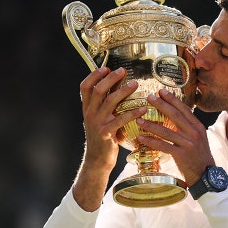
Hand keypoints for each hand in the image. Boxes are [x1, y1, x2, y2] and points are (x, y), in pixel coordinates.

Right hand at [74, 67, 145, 210]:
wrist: (98, 160)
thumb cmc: (104, 136)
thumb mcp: (103, 117)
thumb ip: (109, 101)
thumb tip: (120, 81)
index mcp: (87, 108)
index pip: (84, 87)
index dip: (93, 76)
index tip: (106, 67)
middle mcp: (89, 114)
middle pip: (97, 91)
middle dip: (110, 79)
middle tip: (123, 71)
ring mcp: (97, 123)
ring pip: (109, 102)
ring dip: (123, 91)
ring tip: (136, 84)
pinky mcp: (106, 133)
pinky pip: (120, 120)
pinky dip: (132, 113)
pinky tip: (143, 108)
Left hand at [135, 89, 212, 185]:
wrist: (205, 175)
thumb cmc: (199, 156)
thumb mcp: (198, 138)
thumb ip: (188, 127)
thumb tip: (174, 115)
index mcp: (198, 127)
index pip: (184, 109)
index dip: (172, 99)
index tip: (161, 91)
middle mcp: (194, 133)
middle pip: (175, 116)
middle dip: (161, 105)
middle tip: (149, 97)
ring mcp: (188, 144)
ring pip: (166, 131)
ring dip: (151, 124)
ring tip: (138, 119)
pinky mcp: (181, 155)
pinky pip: (163, 146)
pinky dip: (151, 141)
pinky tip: (141, 137)